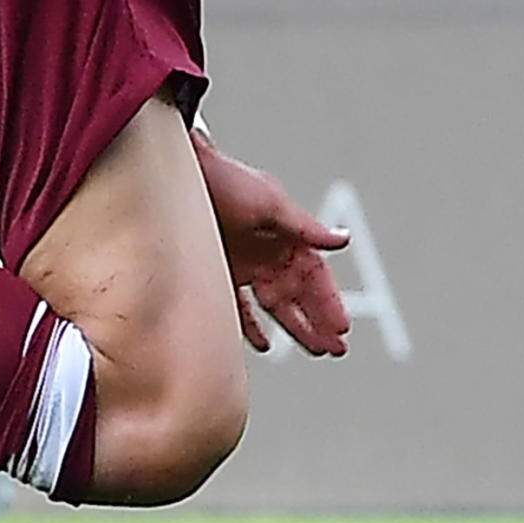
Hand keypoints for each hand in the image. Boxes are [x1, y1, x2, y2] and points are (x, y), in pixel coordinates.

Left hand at [196, 136, 352, 356]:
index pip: (315, 275)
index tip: (342, 326)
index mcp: (285, 236)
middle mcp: (267, 254)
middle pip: (300, 295)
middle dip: (320, 321)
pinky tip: (264, 344)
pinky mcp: (215, 272)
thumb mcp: (269, 202)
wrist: (179, 173)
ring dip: (296, 327)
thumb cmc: (226, 180)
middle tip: (337, 349)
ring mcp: (243, 265)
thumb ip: (304, 227)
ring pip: (275, 305)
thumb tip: (344, 239)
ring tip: (316, 349)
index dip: (330, 300)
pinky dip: (251, 326)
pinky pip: (239, 306)